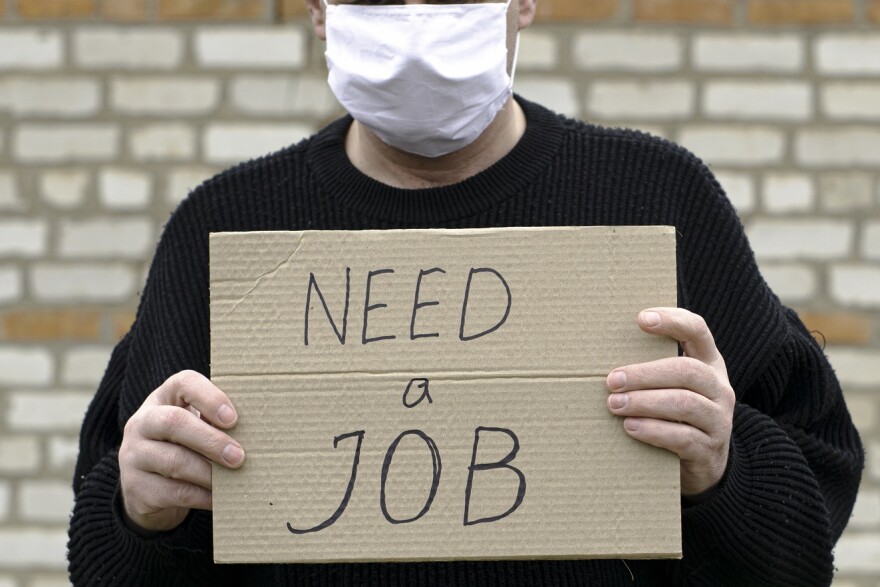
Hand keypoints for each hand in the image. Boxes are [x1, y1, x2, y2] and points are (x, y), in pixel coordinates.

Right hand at [119, 370, 244, 531]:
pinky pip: (174, 492)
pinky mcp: (136, 487)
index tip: (233, 418)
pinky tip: (219, 497)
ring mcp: (133, 455)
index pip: (183, 383)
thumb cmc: (184, 446)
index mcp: (163, 398)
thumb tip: (258, 433)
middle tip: (239, 456)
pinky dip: (202, 496)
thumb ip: (216, 422)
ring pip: (174, 461)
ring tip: (233, 479)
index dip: (210, 397)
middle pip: (173, 422)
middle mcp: (142, 422)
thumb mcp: (195, 426)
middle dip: (211, 440)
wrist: (147, 488)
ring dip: (209, 472)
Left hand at [606, 308, 734, 496]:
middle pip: (687, 370)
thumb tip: (600, 354)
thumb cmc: (676, 417)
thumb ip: (651, 370)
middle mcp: (719, 388)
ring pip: (684, 403)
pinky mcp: (709, 450)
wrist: (703, 467)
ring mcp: (719, 420)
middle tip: (612, 380)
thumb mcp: (672, 388)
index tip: (641, 319)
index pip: (697, 331)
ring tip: (614, 404)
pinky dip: (653, 430)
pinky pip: (683, 437)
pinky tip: (630, 427)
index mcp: (709, 364)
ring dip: (644, 402)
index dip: (672, 321)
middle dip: (645, 374)